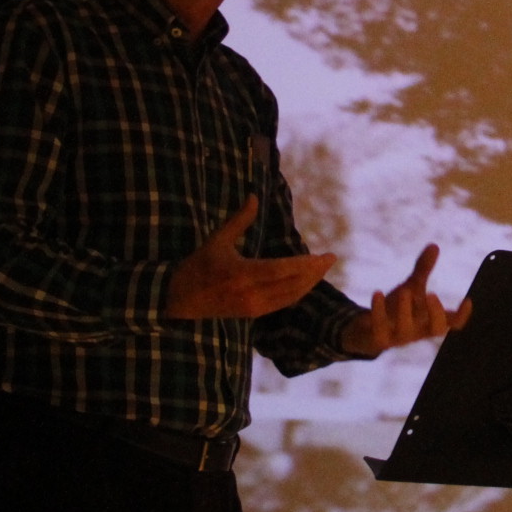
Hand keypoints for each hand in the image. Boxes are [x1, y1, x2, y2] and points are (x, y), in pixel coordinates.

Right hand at [166, 196, 335, 319]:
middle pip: (292, 285)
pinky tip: (306, 283)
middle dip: (315, 273)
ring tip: (323, 268)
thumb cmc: (198, 266)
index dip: (306, 265)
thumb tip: (254, 196)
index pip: (282, 271)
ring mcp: (253, 308)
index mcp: (242, 274)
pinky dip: (297, 292)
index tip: (325, 256)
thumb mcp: (217, 240)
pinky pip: (282, 304)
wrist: (179, 300)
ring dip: (309, 283)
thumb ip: (239, 220)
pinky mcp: (253, 315)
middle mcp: (251, 294)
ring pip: (290, 296)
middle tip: (332, 258)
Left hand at [339, 243, 472, 355]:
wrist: (369, 329)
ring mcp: (400, 337)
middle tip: (432, 294)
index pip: (453, 322)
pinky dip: (379, 310)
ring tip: (404, 290)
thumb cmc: (398, 308)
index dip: (462, 314)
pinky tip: (377, 292)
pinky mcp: (380, 338)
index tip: (467, 300)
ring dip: (405, 310)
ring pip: (406, 329)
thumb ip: (424, 269)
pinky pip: (380, 328)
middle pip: (436, 329)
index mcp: (430, 320)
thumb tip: (434, 245)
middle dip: (436, 313)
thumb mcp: (412, 287)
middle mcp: (419, 331)